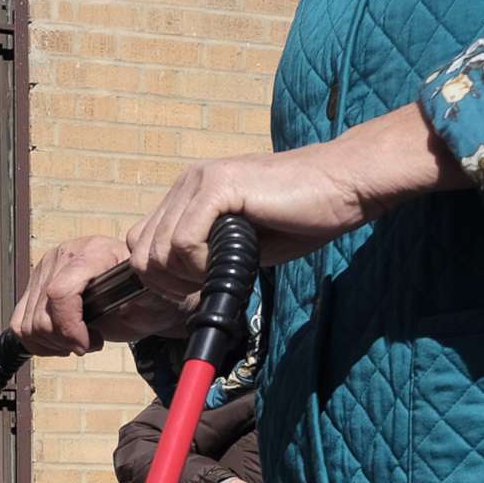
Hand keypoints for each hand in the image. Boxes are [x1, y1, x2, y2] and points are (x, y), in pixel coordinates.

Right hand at [9, 234, 168, 354]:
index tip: (88, 345)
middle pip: (41, 315)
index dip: (69, 328)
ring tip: (77, 339)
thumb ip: (131, 304)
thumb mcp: (150, 301)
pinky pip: (19, 325)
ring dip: (53, 342)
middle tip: (90, 341)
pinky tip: (61, 338)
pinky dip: (38, 341)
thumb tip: (111, 313)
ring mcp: (45, 269)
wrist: (142, 295)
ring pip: (28, 325)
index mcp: (94, 251)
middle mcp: (64, 255)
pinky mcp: (33, 285)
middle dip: (65, 340)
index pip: (60, 292)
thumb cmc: (148, 298)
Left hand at [10, 105, 468, 357]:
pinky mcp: (219, 185)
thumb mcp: (240, 249)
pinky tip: (227, 263)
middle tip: (203, 294)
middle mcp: (186, 185)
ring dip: (184, 279)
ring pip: (156, 252)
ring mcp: (200, 182)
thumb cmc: (301, 219)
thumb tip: (178, 297)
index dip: (157, 283)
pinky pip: (182, 241)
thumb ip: (205, 262)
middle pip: (140, 254)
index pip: (141, 248)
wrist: (343, 186)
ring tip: (221, 276)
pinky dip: (198, 265)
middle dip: (165, 288)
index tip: (187, 300)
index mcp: (187, 197)